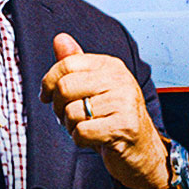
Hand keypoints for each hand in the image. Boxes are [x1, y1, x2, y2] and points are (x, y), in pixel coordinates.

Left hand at [40, 32, 168, 188]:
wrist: (141, 149)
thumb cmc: (113, 117)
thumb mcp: (94, 87)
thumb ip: (76, 64)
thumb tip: (59, 38)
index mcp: (110, 66)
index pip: (67, 64)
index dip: (48, 82)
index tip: (46, 96)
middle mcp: (119, 80)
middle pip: (65, 87)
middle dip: (58, 107)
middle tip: (67, 116)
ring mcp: (124, 102)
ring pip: (71, 112)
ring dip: (70, 126)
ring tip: (86, 127)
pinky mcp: (124, 126)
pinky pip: (81, 132)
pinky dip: (80, 139)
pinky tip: (93, 139)